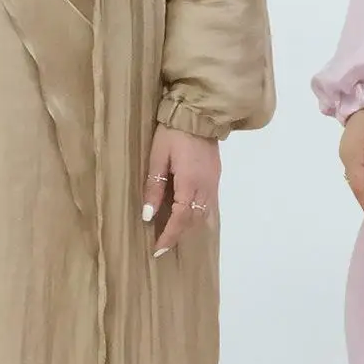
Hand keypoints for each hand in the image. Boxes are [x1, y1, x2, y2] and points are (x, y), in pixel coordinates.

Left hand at [144, 125, 220, 257]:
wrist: (198, 113)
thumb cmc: (172, 133)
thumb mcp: (157, 158)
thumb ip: (153, 187)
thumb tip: (147, 215)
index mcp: (189, 184)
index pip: (181, 218)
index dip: (169, 236)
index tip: (157, 250)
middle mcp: (205, 187)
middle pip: (195, 220)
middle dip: (179, 235)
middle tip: (163, 244)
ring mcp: (214, 182)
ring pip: (205, 214)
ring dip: (190, 226)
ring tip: (174, 233)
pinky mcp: (216, 176)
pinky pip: (210, 204)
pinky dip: (199, 215)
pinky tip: (190, 215)